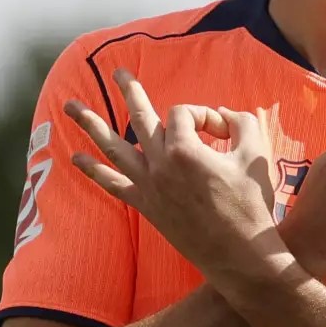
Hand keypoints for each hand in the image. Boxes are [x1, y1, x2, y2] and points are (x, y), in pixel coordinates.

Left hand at [66, 70, 276, 276]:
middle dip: (128, 91)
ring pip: (113, 148)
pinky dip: (93, 171)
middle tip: (117, 73)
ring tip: (69, 106)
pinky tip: (76, 157)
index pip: (185, 114)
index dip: (204, 116)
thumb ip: (241, 122)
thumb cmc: (251, 203)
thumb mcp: (256, 153)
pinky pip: (113, 184)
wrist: (239, 253)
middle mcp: (160, 165)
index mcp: (186, 149)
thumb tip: (223, 115)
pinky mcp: (146, 206)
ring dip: (90, 124)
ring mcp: (149, 186)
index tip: (224, 132)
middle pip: (138, 117)